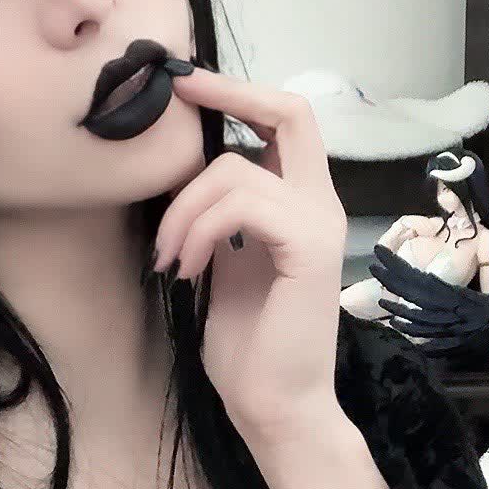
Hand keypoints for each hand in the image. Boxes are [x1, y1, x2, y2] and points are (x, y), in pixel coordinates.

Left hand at [151, 65, 347, 442]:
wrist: (275, 405)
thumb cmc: (247, 345)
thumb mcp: (220, 263)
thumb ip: (217, 215)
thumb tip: (181, 173)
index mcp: (301, 204)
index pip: (285, 122)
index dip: (237, 94)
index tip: (185, 84)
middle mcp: (320, 204)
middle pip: (290, 113)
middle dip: (228, 94)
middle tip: (176, 93)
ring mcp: (320, 223)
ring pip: (234, 170)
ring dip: (181, 211)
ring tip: (167, 258)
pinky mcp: (311, 247)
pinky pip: (241, 206)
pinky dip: (199, 231)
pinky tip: (185, 269)